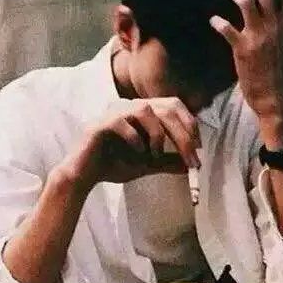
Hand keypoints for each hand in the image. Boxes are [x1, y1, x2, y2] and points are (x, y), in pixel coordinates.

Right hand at [59, 97, 201, 192]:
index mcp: (143, 111)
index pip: (174, 106)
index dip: (189, 125)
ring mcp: (115, 112)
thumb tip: (190, 166)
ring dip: (157, 135)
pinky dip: (135, 139)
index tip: (198, 149)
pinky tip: (137, 154)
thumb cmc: (114, 165)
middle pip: (166, 107)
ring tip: (153, 155)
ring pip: (146, 109)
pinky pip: (123, 122)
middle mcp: (131, 106)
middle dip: (182, 134)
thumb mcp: (148, 164)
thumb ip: (168, 161)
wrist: (84, 176)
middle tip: (191, 158)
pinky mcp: (100, 123)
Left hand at [210, 0, 282, 118]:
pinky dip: (217, 21)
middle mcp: (273, 27)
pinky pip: (226, 28)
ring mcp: (258, 36)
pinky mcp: (242, 49)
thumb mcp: (282, 45)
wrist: (272, 97)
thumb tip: (267, 15)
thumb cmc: (275, 72)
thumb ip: (276, 28)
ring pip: (246, 2)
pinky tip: (213, 20)